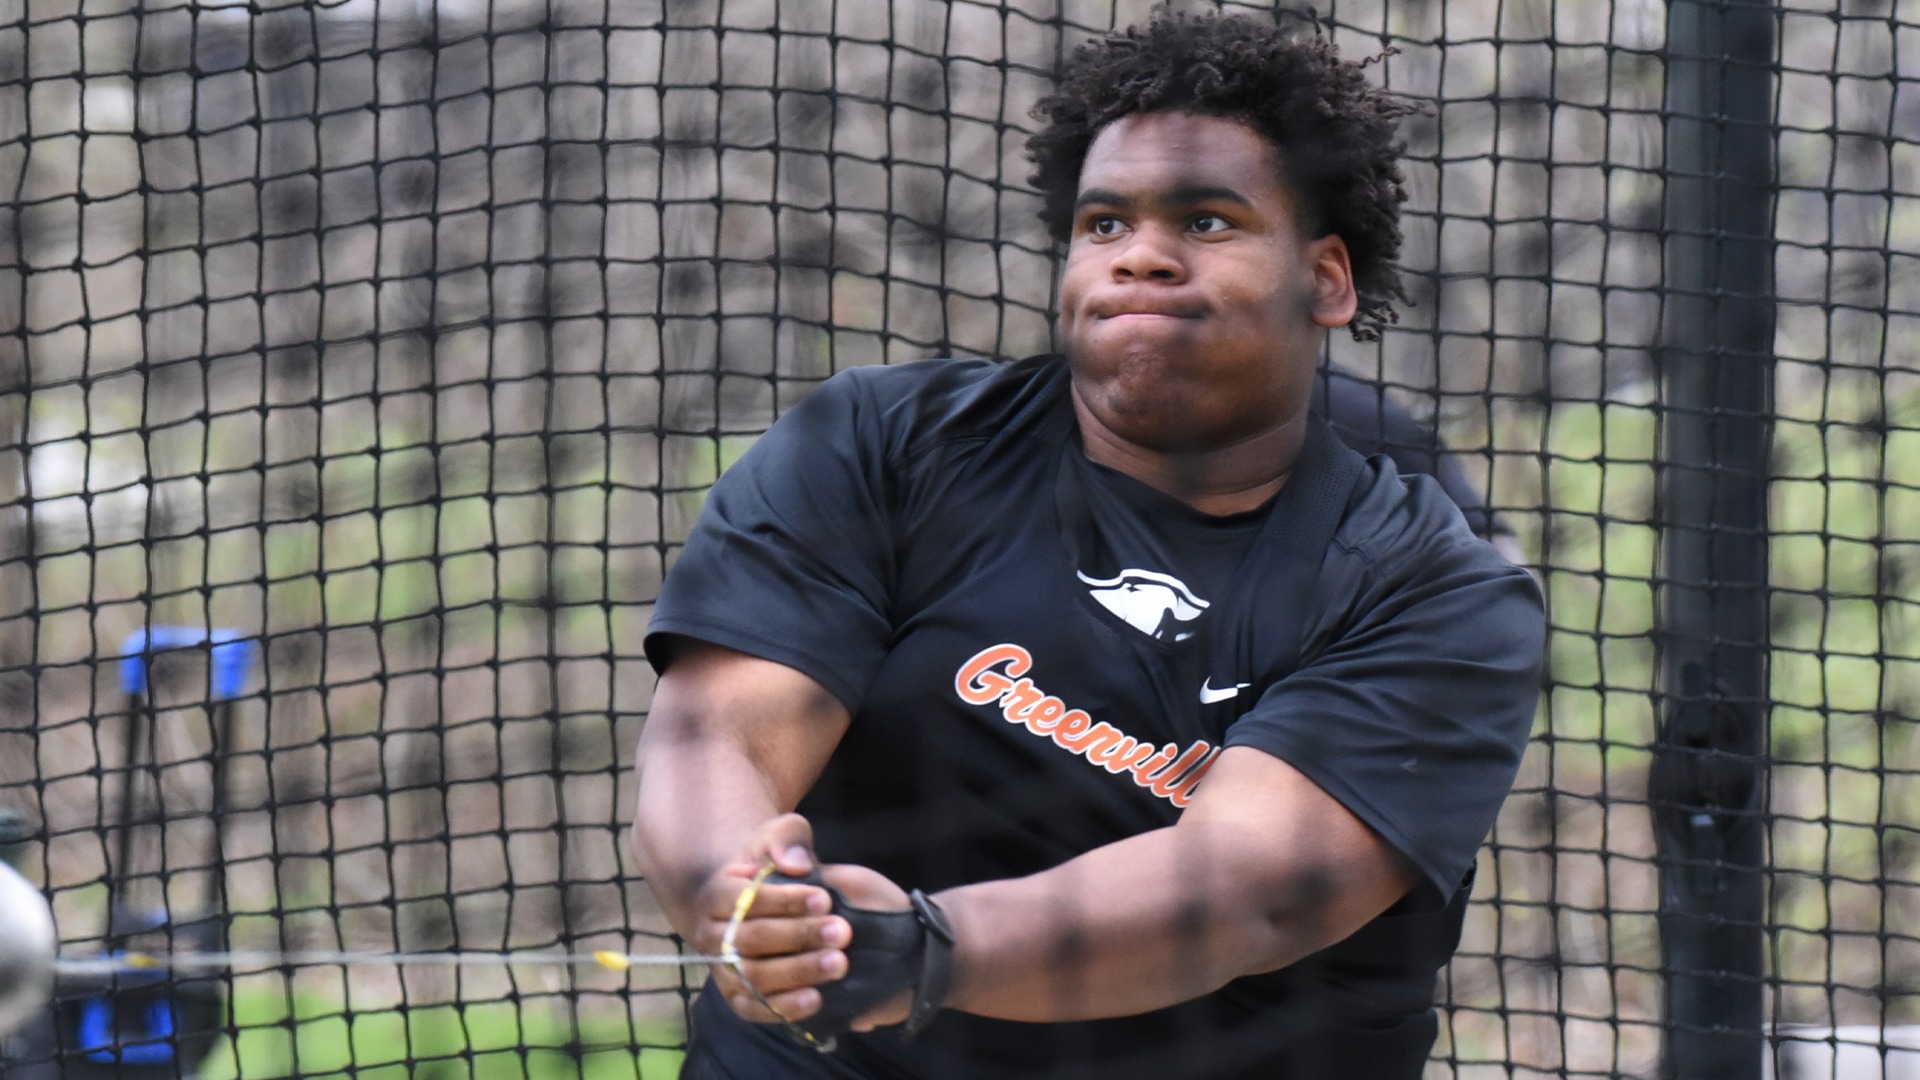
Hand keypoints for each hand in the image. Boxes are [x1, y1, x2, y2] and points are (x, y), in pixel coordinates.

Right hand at [692, 814, 914, 1032]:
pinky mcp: (736, 998)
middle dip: (800, 936)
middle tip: (842, 932)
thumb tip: (795, 864)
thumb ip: (787, 840)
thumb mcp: (781, 838)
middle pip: (752, 940)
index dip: (784, 901)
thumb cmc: (775, 870)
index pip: (745, 900)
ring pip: (754, 977)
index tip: (825, 898)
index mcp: (714, 895)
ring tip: (839, 963)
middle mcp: (709, 936)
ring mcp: (720, 970)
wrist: (762, 905)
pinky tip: (817, 999)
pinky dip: (783, 1008)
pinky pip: (753, 1010)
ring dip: (798, 972)